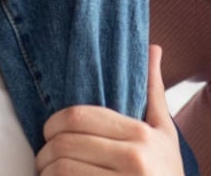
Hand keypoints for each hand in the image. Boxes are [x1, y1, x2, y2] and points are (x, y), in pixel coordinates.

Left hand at [37, 45, 182, 174]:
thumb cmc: (167, 173)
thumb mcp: (166, 134)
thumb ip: (154, 92)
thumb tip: (153, 47)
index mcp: (142, 135)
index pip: (79, 116)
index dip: (54, 123)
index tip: (50, 132)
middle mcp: (134, 159)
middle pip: (64, 144)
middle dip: (44, 152)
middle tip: (44, 158)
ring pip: (60, 171)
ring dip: (45, 173)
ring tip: (48, 174)